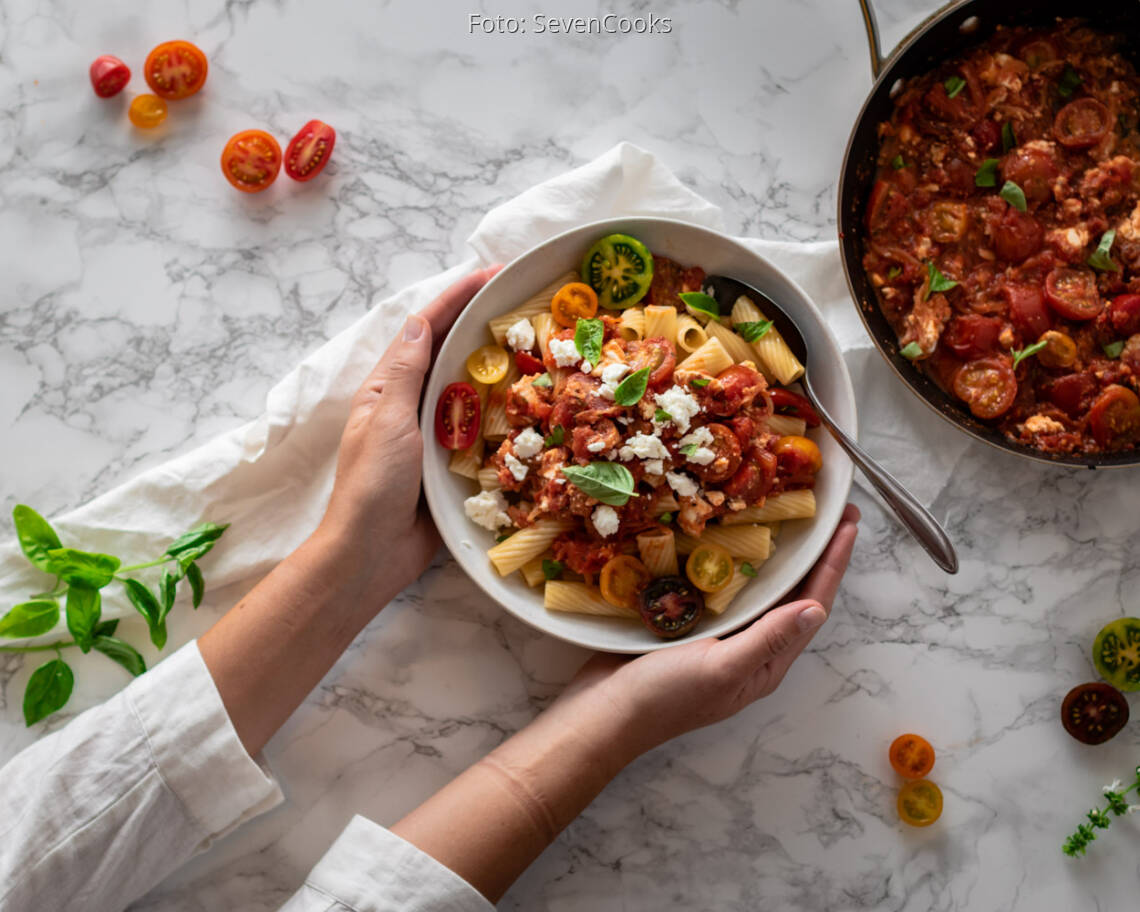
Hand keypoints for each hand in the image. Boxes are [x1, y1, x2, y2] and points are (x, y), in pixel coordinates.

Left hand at [314, 266, 500, 602]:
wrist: (371, 554)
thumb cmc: (372, 486)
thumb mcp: (387, 421)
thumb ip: (406, 373)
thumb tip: (420, 321)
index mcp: (389, 388)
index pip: (426, 329)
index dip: (457, 297)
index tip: (492, 273)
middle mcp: (413, 405)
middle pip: (452, 352)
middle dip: (484, 324)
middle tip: (528, 304)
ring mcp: (435, 435)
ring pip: (472, 389)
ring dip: (500, 365)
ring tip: (538, 343)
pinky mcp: (453, 464)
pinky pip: (484, 430)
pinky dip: (506, 412)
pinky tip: (533, 404)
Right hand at [548, 504, 860, 760]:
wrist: (602, 714)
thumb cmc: (662, 698)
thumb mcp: (720, 668)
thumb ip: (768, 638)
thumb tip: (816, 608)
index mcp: (767, 663)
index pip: (812, 606)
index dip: (833, 564)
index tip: (848, 524)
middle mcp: (751, 650)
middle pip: (794, 595)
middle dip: (816, 555)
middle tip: (831, 513)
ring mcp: (721, 639)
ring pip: (762, 591)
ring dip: (781, 556)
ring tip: (794, 519)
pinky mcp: (691, 628)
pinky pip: (725, 590)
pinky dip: (736, 562)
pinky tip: (732, 540)